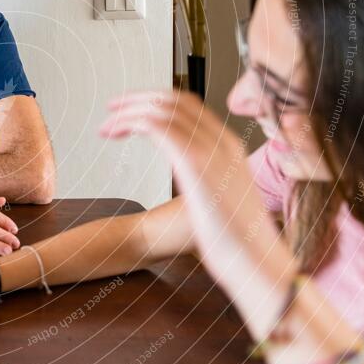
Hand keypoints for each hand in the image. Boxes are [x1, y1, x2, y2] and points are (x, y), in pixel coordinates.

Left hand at [100, 90, 294, 336]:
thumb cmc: (240, 246)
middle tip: (113, 108)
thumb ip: (215, 191)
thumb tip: (206, 199)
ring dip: (130, 111)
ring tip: (106, 126)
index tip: (132, 112)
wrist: (256, 264)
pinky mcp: (194, 162)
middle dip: (139, 100)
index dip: (157, 104)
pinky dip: (131, 122)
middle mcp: (222, 142)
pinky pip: (158, 126)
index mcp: (230, 149)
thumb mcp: (226, 207)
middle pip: (177, 100)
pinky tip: (115, 134)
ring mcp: (211, 149)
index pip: (191, 107)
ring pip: (163, 109)